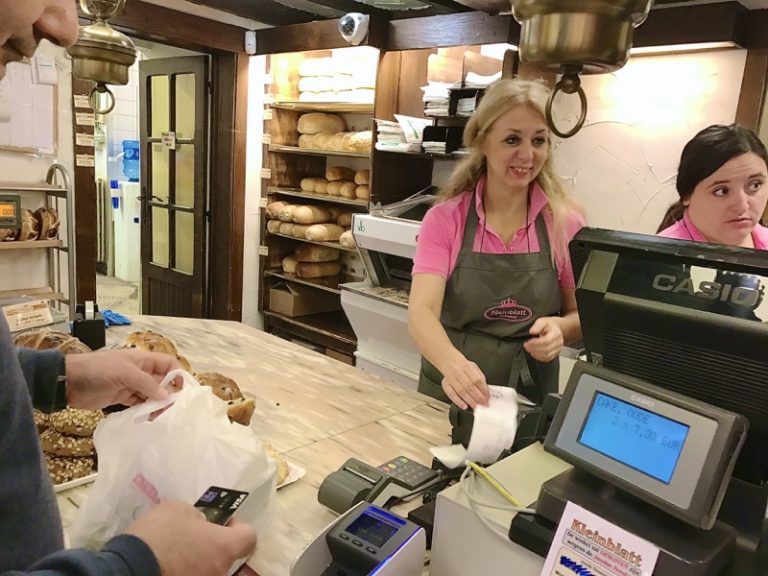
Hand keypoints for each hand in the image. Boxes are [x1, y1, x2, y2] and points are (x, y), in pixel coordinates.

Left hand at [64, 349, 178, 408]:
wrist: (69, 381)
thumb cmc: (98, 370)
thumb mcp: (124, 373)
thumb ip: (146, 384)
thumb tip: (167, 396)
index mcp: (142, 360)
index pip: (168, 363)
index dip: (177, 374)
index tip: (182, 390)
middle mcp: (140, 371)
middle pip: (162, 381)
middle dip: (169, 393)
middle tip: (170, 409)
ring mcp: (131, 385)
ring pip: (152, 394)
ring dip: (157, 404)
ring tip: (159, 417)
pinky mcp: (122, 397)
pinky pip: (139, 403)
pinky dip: (145, 410)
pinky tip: (148, 418)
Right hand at [125, 501, 257, 575]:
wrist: (128, 568)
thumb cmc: (158, 534)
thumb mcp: (178, 509)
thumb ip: (197, 516)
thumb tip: (200, 523)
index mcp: (224, 547)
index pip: (249, 538)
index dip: (238, 528)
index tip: (222, 524)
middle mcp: (220, 571)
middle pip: (226, 556)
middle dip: (213, 546)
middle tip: (192, 539)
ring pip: (209, 570)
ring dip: (198, 562)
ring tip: (174, 555)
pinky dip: (184, 572)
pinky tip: (167, 567)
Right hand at [441, 360, 488, 409]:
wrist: (450, 363)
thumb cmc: (464, 368)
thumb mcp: (474, 368)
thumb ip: (481, 379)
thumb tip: (486, 392)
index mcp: (468, 367)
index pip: (477, 379)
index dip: (483, 390)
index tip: (487, 398)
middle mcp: (458, 372)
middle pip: (469, 386)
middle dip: (478, 397)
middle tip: (483, 404)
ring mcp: (451, 378)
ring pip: (461, 391)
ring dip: (470, 401)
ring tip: (476, 406)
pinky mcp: (445, 385)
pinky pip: (451, 395)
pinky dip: (458, 401)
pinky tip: (464, 406)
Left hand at [523, 317, 563, 362]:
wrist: (555, 329)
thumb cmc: (547, 325)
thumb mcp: (542, 321)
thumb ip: (537, 326)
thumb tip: (532, 331)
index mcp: (556, 333)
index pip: (546, 341)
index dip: (536, 343)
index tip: (527, 342)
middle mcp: (559, 342)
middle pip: (546, 349)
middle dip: (534, 348)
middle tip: (526, 346)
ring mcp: (558, 349)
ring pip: (547, 355)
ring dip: (536, 353)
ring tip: (528, 349)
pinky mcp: (556, 354)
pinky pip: (547, 358)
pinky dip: (539, 357)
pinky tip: (533, 353)